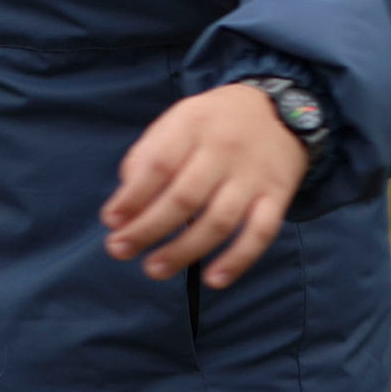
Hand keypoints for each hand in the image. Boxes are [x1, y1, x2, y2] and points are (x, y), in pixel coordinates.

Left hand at [101, 83, 304, 289]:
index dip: (132, 196)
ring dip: (184, 251)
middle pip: (184, 198)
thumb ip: (149, 153)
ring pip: (218, 221)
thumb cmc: (214, 123)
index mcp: (193, 125)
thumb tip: (126, 200)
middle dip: (147, 229)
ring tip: (154, 269)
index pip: (158, 165)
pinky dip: (238, 260)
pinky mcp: (277, 196)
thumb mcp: (179, 119)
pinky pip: (261, 233)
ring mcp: (252, 175)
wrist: (280, 111)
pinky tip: (214, 280)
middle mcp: (223, 149)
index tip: (111, 221)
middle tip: (120, 250)